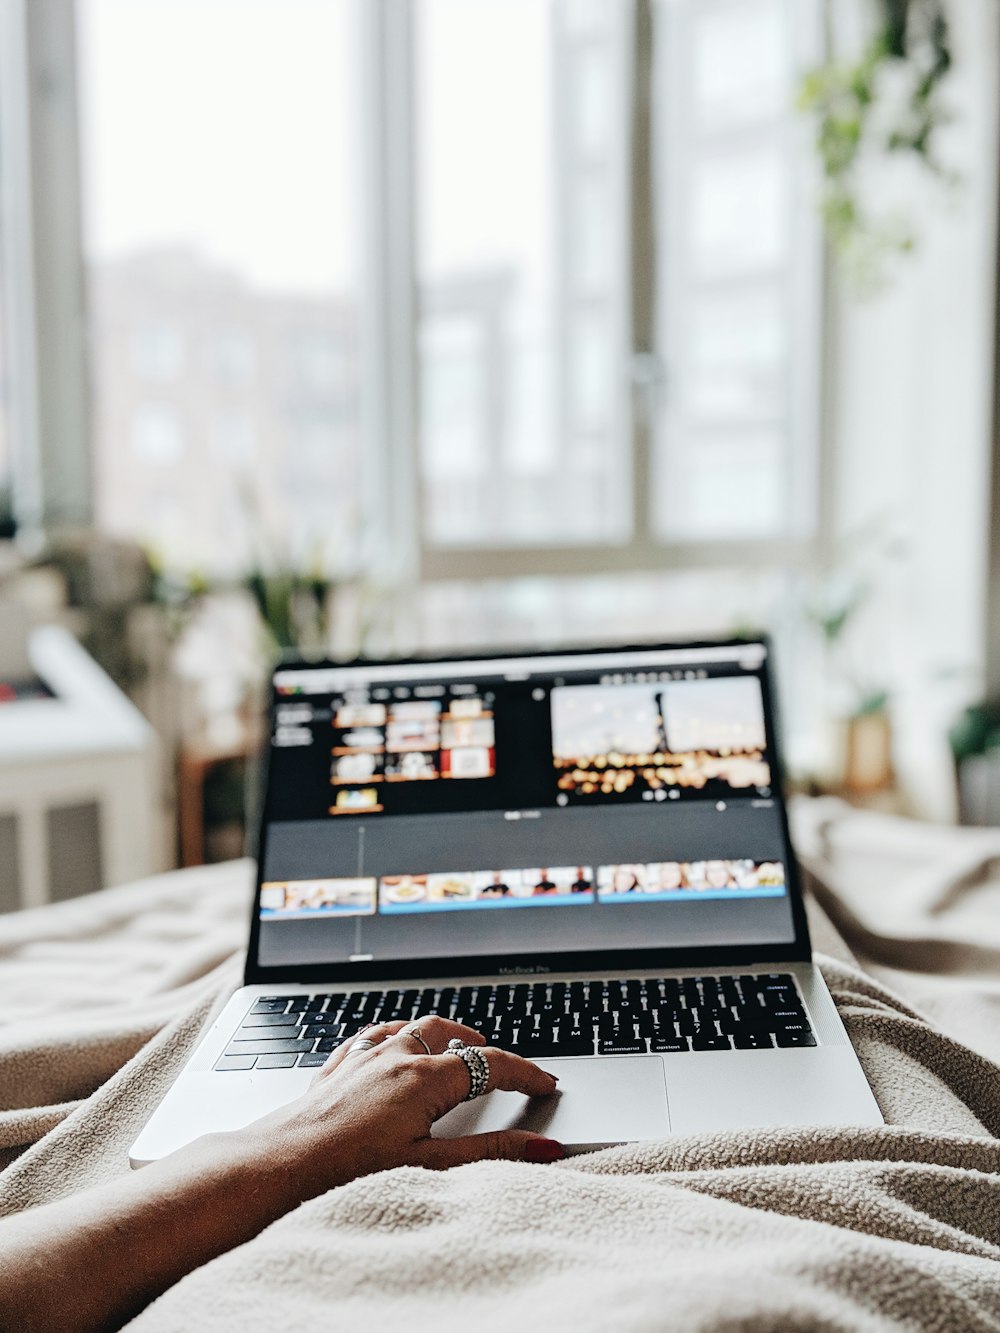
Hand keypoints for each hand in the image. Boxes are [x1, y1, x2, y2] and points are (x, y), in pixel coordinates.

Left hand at [240, 1015, 563, 1194]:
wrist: (280, 1163)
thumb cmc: (349, 1171)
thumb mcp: (430, 1166)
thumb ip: (490, 1153)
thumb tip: (542, 1147)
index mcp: (424, 1077)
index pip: (489, 1064)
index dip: (524, 1072)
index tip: (546, 1083)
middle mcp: (395, 1056)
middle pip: (450, 1033)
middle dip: (480, 1045)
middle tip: (501, 1064)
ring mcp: (362, 1057)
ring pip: (411, 1027)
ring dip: (439, 1033)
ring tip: (455, 1046)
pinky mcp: (336, 1066)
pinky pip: (372, 1036)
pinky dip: (394, 1036)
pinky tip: (391, 1046)